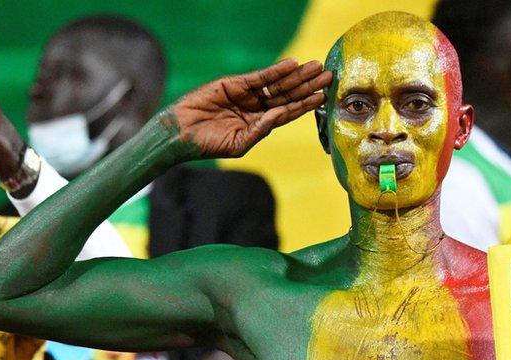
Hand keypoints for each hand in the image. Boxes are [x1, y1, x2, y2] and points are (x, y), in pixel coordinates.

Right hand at [171, 58, 331, 158]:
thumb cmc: (208, 144)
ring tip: (316, 68)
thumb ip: (261, 130)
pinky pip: (260, 77)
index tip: (323, 97)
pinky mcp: (235, 84)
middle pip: (288, 95)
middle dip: (308, 86)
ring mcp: (247, 95)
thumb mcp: (239, 143)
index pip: (289, 112)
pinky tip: (292, 65)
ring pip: (278, 84)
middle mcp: (257, 108)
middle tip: (328, 77)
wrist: (181, 133)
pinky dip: (276, 70)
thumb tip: (280, 114)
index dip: (306, 104)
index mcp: (260, 124)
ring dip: (297, 76)